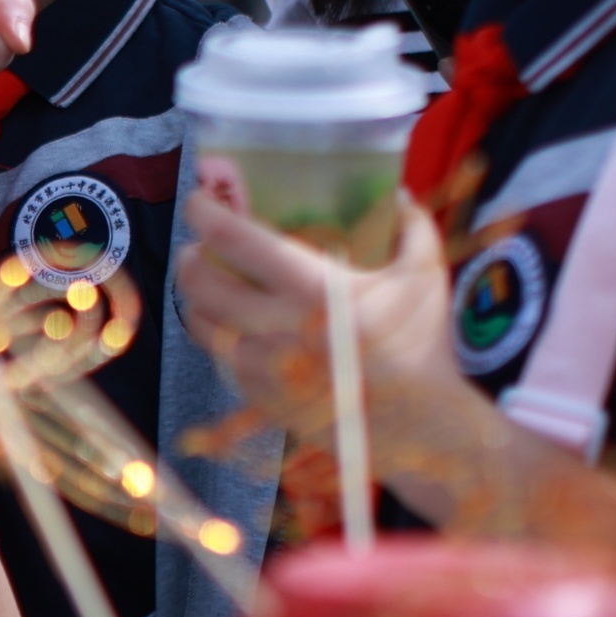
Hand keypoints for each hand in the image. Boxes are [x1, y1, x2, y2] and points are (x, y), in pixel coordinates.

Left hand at [170, 174, 477, 471]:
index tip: (199, 202)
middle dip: (189, 259)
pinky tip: (228, 327)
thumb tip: (397, 192)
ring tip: (203, 286)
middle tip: (196, 248)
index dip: (207, 215)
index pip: (238, 241)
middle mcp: (279, 328)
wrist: (422, 425)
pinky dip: (217, 339)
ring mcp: (266, 368)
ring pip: (202, 327)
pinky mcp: (263, 399)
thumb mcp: (426, 274)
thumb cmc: (423, 344)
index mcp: (315, 290)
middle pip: (202, 285)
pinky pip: (220, 362)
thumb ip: (412, 225)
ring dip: (195, 301)